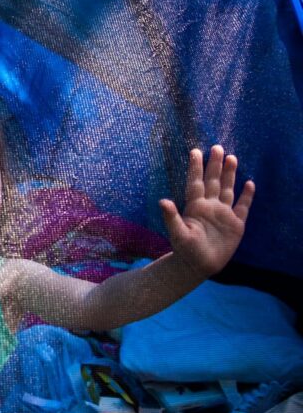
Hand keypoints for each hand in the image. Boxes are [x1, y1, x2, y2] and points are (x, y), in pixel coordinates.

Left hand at [160, 145, 254, 276]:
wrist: (198, 265)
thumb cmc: (185, 250)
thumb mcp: (177, 233)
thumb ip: (171, 217)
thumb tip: (163, 201)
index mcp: (195, 206)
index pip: (196, 182)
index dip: (195, 167)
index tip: (195, 151)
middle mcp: (209, 206)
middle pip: (213, 181)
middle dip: (215, 165)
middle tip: (217, 147)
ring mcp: (223, 214)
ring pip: (227, 189)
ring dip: (229, 175)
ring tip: (232, 158)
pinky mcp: (235, 224)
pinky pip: (243, 207)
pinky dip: (246, 196)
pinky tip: (249, 183)